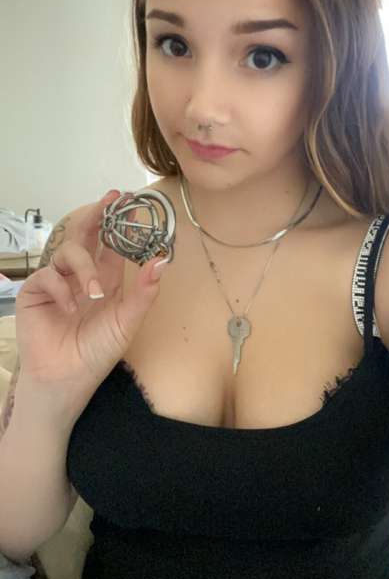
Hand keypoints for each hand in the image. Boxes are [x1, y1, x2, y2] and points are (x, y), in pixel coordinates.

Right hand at [15, 191, 168, 416]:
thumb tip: (163, 259)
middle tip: (109, 200)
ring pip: (68, 251)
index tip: (128, 199)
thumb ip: (144, 292)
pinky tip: (70, 307)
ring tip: (93, 294)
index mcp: (104, 278)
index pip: (110, 242)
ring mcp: (57, 281)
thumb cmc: (97, 352)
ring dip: (84, 268)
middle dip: (97, 215)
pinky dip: (61, 288)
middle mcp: (80, 274)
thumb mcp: (127, 321)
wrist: (67, 379)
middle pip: (85, 233)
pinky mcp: (35, 292)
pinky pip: (47, 275)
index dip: (118, 220)